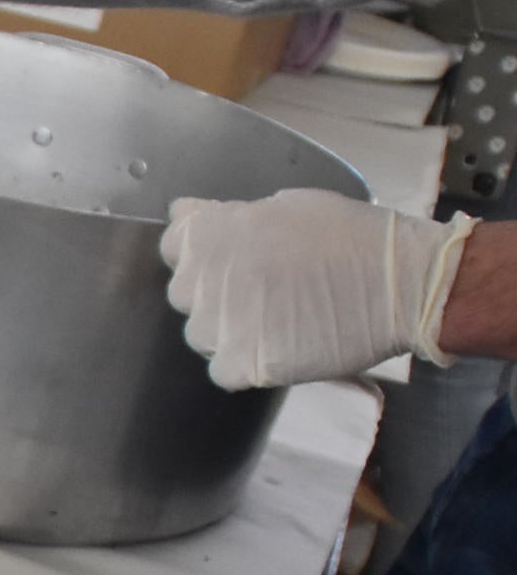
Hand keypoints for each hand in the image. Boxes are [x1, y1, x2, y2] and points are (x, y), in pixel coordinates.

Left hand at [160, 190, 475, 390]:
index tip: (230, 255)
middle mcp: (203, 281)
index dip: (203, 250)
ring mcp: (219, 327)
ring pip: (200, 333)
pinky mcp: (242, 364)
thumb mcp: (286, 205)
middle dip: (215, 289)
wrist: (399, 282)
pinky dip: (243, 362)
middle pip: (185, 292)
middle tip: (262, 288)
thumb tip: (189, 214)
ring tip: (276, 317)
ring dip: (227, 328)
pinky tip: (277, 345)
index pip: (174, 244)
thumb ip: (231, 217)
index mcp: (210, 235)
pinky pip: (222, 369)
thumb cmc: (351, 236)